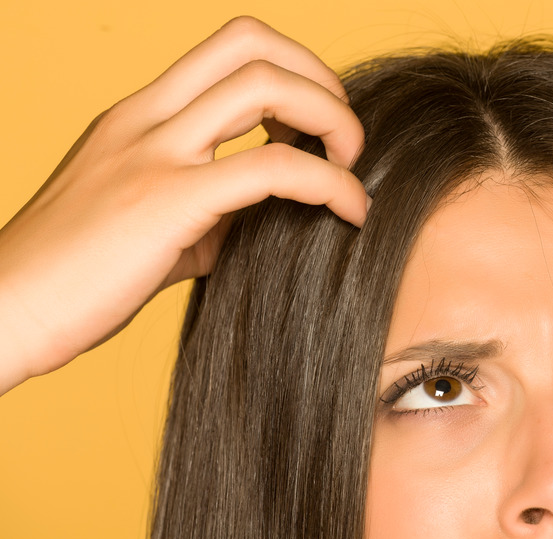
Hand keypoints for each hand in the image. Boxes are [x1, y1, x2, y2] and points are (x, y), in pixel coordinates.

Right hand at [0, 16, 367, 393]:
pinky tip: (351, 213)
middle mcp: (144, 119)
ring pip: (265, 86)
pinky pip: (271, 167)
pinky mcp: (166, 202)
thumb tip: (269, 214)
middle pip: (251, 44)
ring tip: (352, 168)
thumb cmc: (73, 279)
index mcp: (138, 117)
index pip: (229, 51)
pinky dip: (329, 183)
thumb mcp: (146, 222)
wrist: (3, 315)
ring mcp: (153, 154)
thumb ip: (209, 206)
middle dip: (319, 79)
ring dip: (332, 118)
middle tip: (344, 138)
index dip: (292, 73)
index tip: (316, 126)